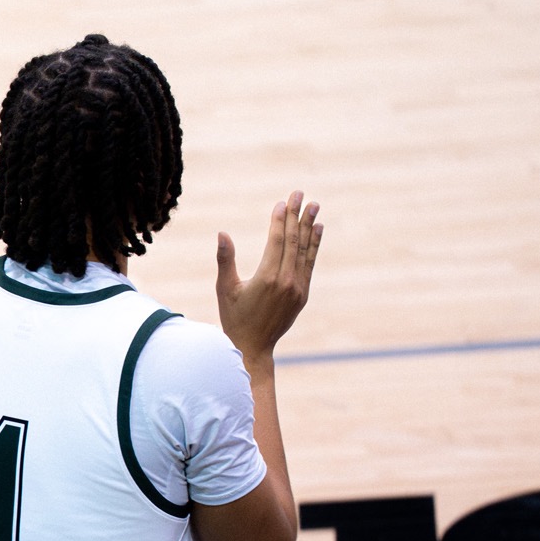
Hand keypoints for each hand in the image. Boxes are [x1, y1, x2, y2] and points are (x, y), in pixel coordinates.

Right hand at [215, 191, 322, 359]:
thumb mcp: (225, 289)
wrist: (253, 346)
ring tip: (314, 206)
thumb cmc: (234, 317)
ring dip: (310, 226)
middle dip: (296, 215)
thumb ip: (225, 260)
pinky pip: (310, 263)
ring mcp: (297, 288)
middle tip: (300, 194)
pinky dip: (314, 245)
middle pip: (293, 241)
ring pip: (305, 250)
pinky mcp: (302, 294)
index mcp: (267, 278)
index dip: (279, 219)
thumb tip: (222, 233)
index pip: (277, 240)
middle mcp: (286, 281)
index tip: (282, 202)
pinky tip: (317, 229)